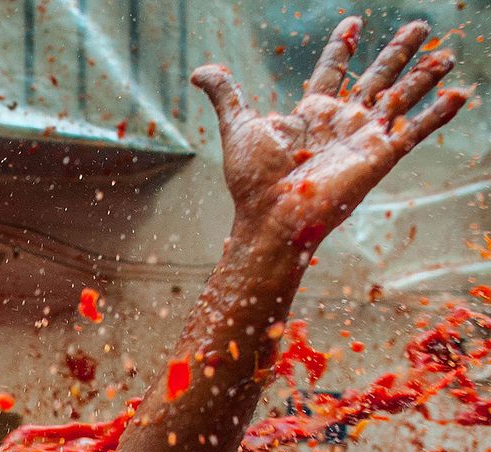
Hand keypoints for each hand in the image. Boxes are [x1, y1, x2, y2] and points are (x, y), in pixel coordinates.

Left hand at [195, 18, 465, 251]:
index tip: (351, 23)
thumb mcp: (238, 127)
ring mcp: (363, 138)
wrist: (271, 219)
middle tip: (419, 26)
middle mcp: (341, 122)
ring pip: (401, 96)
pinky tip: (460, 94)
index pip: (332, 71)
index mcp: (311, 113)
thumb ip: (226, 95)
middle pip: (376, 76)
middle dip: (397, 52)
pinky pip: (416, 130)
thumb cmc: (253, 181)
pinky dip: (438, 113)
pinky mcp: (381, 156)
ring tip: (446, 53)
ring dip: (424, 75)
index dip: (341, 47)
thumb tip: (201, 70)